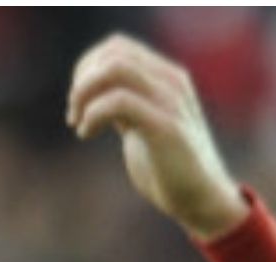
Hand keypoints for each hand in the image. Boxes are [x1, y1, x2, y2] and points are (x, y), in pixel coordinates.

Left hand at [68, 33, 248, 239]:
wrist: (202, 201)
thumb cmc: (169, 168)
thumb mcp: (143, 126)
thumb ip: (125, 104)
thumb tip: (91, 92)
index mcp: (168, 78)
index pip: (118, 47)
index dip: (88, 67)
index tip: (79, 101)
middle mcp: (172, 83)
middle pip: (114, 53)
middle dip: (83, 79)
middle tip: (74, 113)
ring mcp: (172, 102)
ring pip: (115, 68)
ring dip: (85, 92)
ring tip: (77, 122)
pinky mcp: (166, 127)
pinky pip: (119, 102)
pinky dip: (93, 114)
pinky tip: (86, 133)